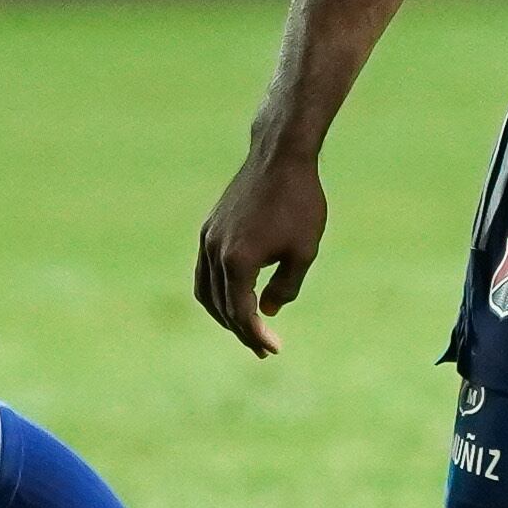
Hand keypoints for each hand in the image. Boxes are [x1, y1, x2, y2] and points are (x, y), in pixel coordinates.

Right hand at [194, 145, 331, 358]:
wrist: (280, 158)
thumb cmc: (300, 203)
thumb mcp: (304, 251)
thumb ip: (286, 287)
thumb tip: (266, 311)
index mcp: (238, 261)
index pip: (241, 312)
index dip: (256, 336)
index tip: (274, 350)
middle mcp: (214, 252)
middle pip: (220, 306)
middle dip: (241, 331)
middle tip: (263, 348)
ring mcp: (207, 238)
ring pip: (205, 290)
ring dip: (223, 314)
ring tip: (245, 328)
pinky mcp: (209, 228)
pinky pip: (203, 271)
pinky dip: (216, 291)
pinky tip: (234, 296)